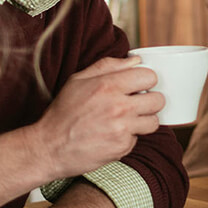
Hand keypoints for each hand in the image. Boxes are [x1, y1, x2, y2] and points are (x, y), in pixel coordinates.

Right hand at [31, 56, 163, 179]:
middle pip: (158, 100)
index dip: (145, 81)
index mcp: (108, 86)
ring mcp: (122, 129)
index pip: (150, 76)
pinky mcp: (121, 147)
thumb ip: (109, 66)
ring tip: (125, 121)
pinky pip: (137, 139)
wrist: (49, 147)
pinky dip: (127, 138)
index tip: (138, 86)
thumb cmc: (63, 113)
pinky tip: (112, 135)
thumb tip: (136, 60)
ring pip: (153, 121)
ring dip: (143, 121)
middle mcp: (118, 107)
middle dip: (149, 101)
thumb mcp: (79, 80)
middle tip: (135, 105)